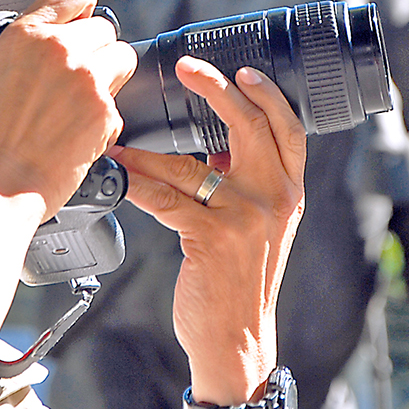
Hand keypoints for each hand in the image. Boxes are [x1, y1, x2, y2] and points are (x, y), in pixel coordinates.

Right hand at [0, 0, 137, 219]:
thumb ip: (10, 52)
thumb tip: (24, 50)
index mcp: (25, 34)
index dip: (80, 10)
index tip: (79, 23)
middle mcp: (60, 49)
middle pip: (105, 28)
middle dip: (95, 50)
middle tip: (76, 77)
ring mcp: (87, 79)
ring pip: (123, 58)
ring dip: (109, 76)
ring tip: (83, 101)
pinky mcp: (105, 112)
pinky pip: (120, 103)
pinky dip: (105, 118)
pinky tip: (79, 133)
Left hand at [111, 57, 305, 405]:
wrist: (237, 339)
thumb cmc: (241, 280)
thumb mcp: (260, 227)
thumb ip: (245, 185)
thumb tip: (214, 145)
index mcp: (289, 192)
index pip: (288, 130)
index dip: (267, 94)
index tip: (242, 70)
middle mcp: (274, 199)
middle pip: (251, 126)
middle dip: (219, 89)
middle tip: (188, 68)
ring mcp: (244, 217)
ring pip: (191, 165)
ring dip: (148, 151)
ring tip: (120, 138)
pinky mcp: (212, 237)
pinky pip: (165, 197)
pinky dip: (137, 182)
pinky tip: (119, 172)